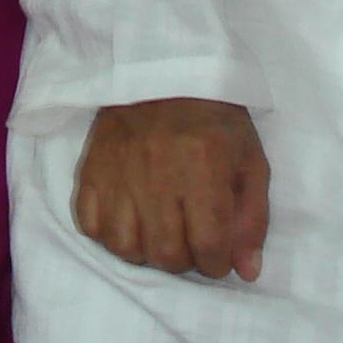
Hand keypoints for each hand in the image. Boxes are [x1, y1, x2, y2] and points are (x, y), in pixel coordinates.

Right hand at [73, 98, 268, 279]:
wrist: (163, 70)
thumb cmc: (214, 119)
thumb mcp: (250, 161)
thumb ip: (252, 219)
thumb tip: (246, 271)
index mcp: (203, 166)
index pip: (209, 245)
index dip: (218, 263)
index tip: (218, 254)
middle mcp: (157, 172)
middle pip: (166, 254)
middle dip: (184, 260)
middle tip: (189, 241)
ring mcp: (118, 171)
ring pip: (124, 246)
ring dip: (145, 252)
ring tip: (157, 234)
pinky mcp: (91, 167)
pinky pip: (90, 224)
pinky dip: (108, 234)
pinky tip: (128, 221)